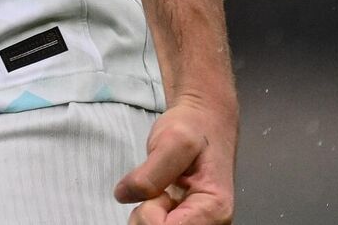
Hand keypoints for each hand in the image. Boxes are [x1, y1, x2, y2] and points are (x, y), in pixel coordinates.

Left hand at [116, 92, 237, 223]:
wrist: (204, 122)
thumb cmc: (194, 129)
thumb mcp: (172, 142)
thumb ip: (150, 173)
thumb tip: (124, 196)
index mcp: (213, 209)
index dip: (150, 212)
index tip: (158, 191)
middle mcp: (211, 224)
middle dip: (148, 214)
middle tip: (160, 188)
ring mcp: (199, 224)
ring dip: (148, 213)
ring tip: (162, 190)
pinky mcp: (187, 222)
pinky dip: (151, 213)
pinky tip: (161, 197)